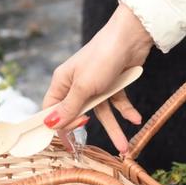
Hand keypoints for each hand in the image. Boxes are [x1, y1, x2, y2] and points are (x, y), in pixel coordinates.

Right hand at [42, 3, 153, 153]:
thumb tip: (49, 125)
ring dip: (113, 129)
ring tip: (124, 147)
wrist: (131, 36)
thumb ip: (69, 108)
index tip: (68, 143)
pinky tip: (136, 119)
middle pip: (77, 113)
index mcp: (62, 82)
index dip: (58, 127)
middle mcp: (77, 84)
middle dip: (87, 131)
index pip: (52, 110)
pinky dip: (126, 111)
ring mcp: (96, 84)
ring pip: (101, 112)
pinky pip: (117, 102)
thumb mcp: (84, 87)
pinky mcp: (114, 83)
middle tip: (92, 148)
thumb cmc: (102, 57)